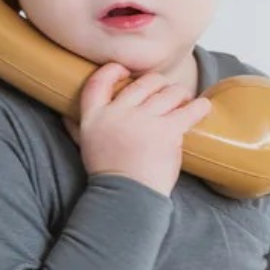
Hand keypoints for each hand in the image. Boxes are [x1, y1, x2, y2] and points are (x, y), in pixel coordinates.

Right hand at [60, 62, 212, 197]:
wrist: (126, 199)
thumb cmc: (108, 176)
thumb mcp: (84, 147)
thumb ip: (77, 127)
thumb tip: (66, 114)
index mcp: (95, 117)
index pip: (98, 82)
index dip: (112, 70)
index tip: (123, 70)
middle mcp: (118, 113)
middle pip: (143, 83)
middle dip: (158, 84)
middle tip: (166, 92)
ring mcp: (143, 120)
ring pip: (169, 92)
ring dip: (180, 94)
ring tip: (184, 101)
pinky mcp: (167, 131)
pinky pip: (189, 110)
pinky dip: (199, 107)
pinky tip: (203, 106)